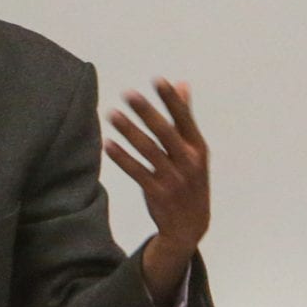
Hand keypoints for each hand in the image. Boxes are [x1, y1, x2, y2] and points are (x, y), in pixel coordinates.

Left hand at [106, 78, 209, 256]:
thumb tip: (182, 83)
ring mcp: (173, 178)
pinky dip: (122, 158)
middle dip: (146, 111)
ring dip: (129, 131)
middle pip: (165, 132)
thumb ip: (185, 117)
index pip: (184, 118)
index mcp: (198, 147)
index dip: (171, 99)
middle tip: (128, 93)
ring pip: (148, 150)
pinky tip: (108, 144)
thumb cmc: (189, 179)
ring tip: (111, 114)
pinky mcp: (158, 193)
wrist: (190, 226)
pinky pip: (137, 172)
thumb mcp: (194, 150)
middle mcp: (188, 161)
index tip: (157, 80)